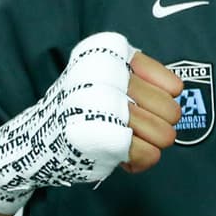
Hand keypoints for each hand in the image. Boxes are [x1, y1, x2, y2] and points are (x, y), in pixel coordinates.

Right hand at [0, 32, 182, 213]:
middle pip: (172, 112)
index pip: (173, 86)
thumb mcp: (108, 75)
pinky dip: (139, 162)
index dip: (163, 102)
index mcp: (109, 53)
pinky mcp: (99, 137)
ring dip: (149, 145)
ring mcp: (102, 105)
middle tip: (133, 128)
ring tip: (125, 140)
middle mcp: (105, 74)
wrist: (36, 141)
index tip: (138, 105)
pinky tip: (119, 155)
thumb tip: (179, 92)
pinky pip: (149, 155)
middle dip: (160, 127)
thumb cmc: (82, 109)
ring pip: (164, 135)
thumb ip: (144, 76)